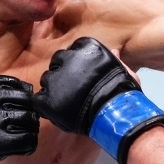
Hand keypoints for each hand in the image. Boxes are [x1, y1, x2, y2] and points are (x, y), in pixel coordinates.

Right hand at [0, 76, 38, 163]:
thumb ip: (4, 90)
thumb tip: (30, 88)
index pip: (17, 85)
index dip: (24, 99)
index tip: (20, 110)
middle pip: (27, 102)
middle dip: (31, 113)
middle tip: (27, 125)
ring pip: (30, 119)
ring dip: (32, 129)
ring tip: (24, 135)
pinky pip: (28, 139)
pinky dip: (30, 145)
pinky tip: (23, 147)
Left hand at [34, 38, 163, 163]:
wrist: (116, 115)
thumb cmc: (123, 94)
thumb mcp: (124, 72)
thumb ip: (115, 61)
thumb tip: (114, 51)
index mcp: (86, 48)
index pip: (74, 49)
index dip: (77, 63)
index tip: (84, 74)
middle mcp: (69, 58)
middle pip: (58, 62)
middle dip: (63, 73)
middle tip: (74, 88)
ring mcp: (56, 78)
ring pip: (47, 79)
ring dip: (54, 88)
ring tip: (68, 101)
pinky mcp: (48, 98)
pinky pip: (39, 99)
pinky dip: (45, 105)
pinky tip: (57, 110)